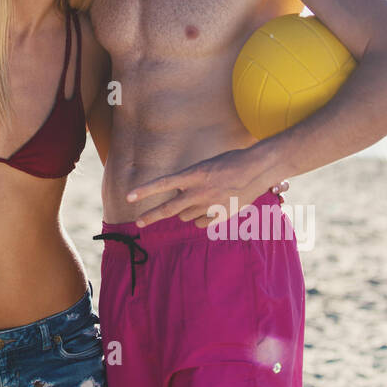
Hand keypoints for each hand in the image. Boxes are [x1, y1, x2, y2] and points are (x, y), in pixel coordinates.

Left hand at [126, 147, 283, 228]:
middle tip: (139, 222)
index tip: (129, 196)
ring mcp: (209, 205)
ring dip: (184, 212)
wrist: (257, 169)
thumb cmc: (231, 163)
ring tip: (197, 200)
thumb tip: (180, 201)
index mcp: (193, 174)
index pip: (162, 183)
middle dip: (150, 216)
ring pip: (185, 216)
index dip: (144, 190)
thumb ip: (190, 182)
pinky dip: (201, 219)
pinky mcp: (219, 216)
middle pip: (168, 209)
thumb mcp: (205, 166)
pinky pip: (201, 224)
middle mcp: (198, 191)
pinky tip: (210, 209)